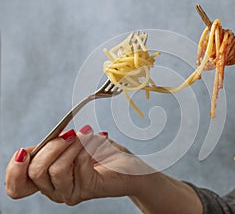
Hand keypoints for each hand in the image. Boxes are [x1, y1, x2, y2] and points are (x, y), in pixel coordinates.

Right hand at [5, 125, 151, 204]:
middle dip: (51, 146)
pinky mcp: (89, 188)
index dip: (14, 169)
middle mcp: (56, 190)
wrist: (129, 165)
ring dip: (71, 145)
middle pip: (35, 172)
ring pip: (56, 170)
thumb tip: (37, 144)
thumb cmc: (101, 153)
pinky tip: (98, 139)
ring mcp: (72, 192)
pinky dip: (87, 146)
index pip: (17, 187)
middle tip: (69, 133)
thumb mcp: (72, 145)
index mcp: (47, 180)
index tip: (24, 150)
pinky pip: (79, 165)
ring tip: (86, 134)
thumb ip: (52, 147)